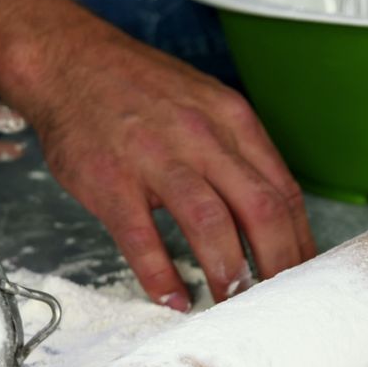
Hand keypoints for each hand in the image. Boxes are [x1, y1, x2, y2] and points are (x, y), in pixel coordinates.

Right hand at [25, 26, 314, 309]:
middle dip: (276, 265)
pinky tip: (171, 298)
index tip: (300, 274)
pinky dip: (160, 276)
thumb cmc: (133, 88)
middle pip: (260, 209)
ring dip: (228, 273)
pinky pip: (142, 238)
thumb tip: (264, 209)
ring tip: (231, 302)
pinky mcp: (109, 182)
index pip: (283, 190)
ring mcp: (153, 159)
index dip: (298, 241)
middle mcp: (199, 136)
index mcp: (229, 119)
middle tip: (276, 300)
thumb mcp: (200, 102)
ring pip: (209, 223)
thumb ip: (232, 149)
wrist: (67, 64)